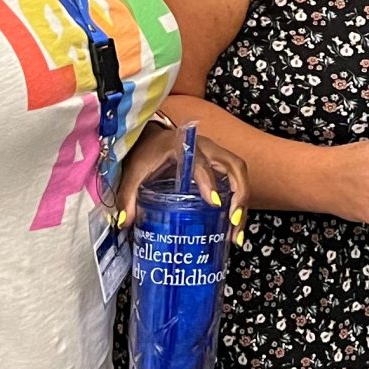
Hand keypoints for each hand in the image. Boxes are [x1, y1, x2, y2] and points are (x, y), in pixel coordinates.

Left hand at [116, 121, 251, 241]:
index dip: (209, 182)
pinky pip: (237, 180)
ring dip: (243, 202)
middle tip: (233, 223)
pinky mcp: (220, 165)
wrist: (153, 137)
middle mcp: (207, 148)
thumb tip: (125, 222)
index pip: (202, 164)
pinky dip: (239, 201)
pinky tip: (233, 224)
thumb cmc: (146, 152)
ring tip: (236, 231)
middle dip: (239, 196)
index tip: (215, 204)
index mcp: (185, 147)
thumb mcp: (134, 171)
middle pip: (235, 168)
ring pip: (241, 174)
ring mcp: (217, 155)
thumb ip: (128, 195)